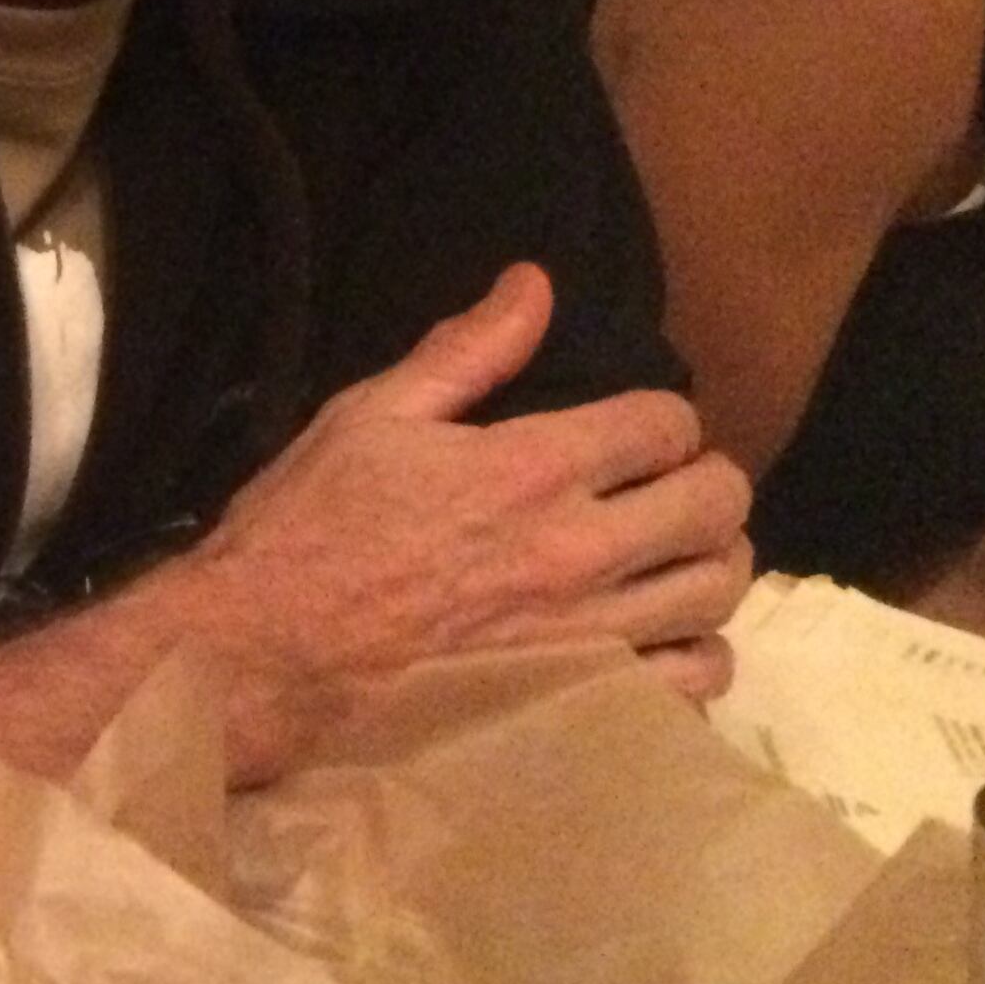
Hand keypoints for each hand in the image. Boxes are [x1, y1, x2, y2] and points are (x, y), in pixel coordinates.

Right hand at [162, 264, 754, 781]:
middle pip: (715, 504)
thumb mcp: (370, 417)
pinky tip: (663, 637)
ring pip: (717, 590)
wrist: (267, 655)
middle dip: (707, 482)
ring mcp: (590, 634)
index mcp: (530, 466)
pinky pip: (696, 680)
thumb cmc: (307, 528)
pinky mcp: (583, 699)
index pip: (665, 423)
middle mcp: (579, 548)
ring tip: (677, 557)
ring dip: (711, 562)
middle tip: (671, 487)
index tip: (636, 430)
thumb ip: (465, 352)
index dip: (663, 417)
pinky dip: (698, 653)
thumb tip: (536, 283)